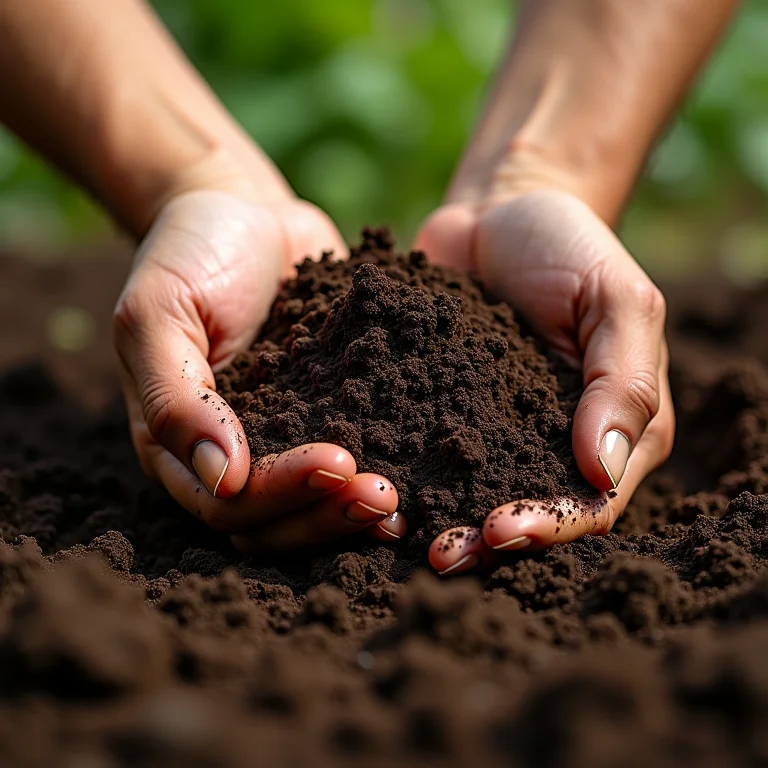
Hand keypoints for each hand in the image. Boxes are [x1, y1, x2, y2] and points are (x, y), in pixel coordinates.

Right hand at [114, 189, 405, 549]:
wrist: (246, 213)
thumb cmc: (190, 254)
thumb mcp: (159, 313)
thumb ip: (175, 396)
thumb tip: (222, 481)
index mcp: (182, 446)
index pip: (229, 504)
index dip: (281, 495)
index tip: (335, 462)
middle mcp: (238, 455)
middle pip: (280, 521)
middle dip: (330, 513)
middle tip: (384, 496)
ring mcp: (290, 435)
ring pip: (320, 502)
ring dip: (359, 507)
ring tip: (406, 495)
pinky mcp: (336, 410)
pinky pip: (361, 450)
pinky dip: (390, 465)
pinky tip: (429, 461)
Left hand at [415, 190, 673, 574]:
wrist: (500, 210)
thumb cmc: (572, 247)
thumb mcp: (618, 299)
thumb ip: (623, 381)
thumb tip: (605, 469)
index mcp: (608, 431)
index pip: (586, 501)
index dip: (548, 524)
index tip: (502, 532)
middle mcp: (546, 443)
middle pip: (521, 511)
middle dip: (482, 539)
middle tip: (440, 556)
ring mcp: (486, 429)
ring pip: (464, 492)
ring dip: (434, 517)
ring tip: (394, 533)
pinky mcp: (435, 407)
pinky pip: (418, 447)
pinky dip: (397, 469)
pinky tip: (363, 481)